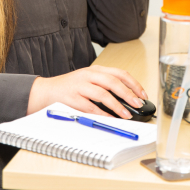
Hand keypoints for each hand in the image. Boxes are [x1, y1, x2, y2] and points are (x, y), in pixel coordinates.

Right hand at [27, 65, 148, 118]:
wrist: (47, 91)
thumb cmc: (71, 87)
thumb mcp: (90, 80)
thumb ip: (106, 85)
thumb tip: (128, 98)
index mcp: (96, 70)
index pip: (119, 73)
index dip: (133, 84)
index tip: (142, 94)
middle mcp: (89, 75)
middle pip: (113, 82)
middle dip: (128, 94)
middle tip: (138, 104)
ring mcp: (80, 86)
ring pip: (103, 94)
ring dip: (118, 105)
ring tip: (127, 114)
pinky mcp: (73, 98)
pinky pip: (91, 107)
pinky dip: (103, 114)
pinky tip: (111, 119)